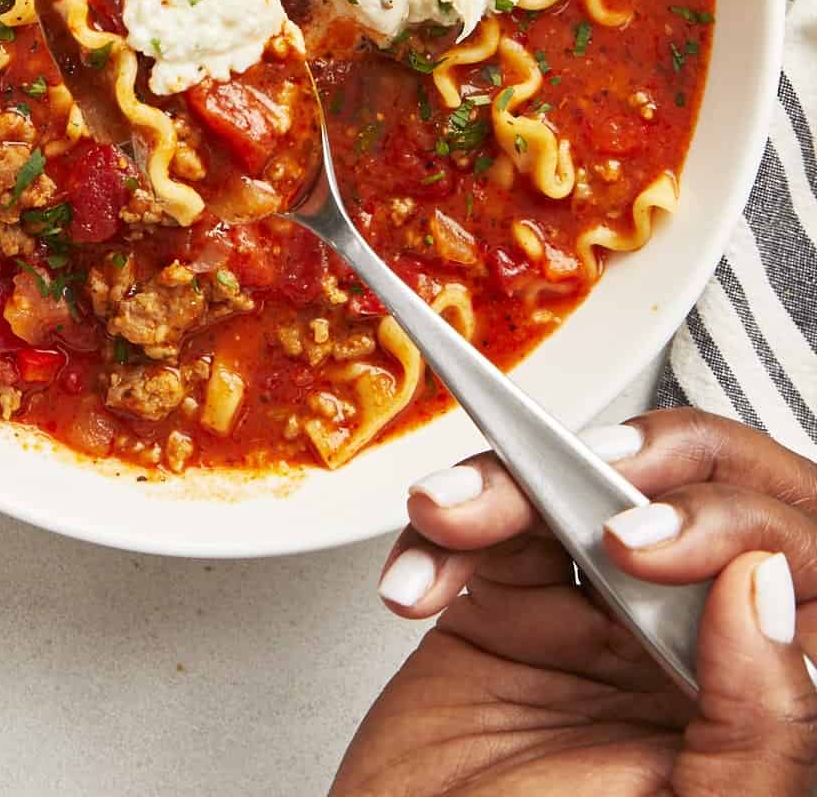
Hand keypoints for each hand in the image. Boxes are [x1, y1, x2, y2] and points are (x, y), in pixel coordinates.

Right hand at [332, 409, 816, 796]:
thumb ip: (760, 726)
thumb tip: (763, 587)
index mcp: (757, 701)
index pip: (791, 558)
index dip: (727, 519)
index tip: (644, 546)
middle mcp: (687, 653)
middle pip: (683, 496)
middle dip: (617, 470)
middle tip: (570, 489)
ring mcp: (595, 625)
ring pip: (572, 490)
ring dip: (499, 487)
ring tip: (447, 521)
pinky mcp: (508, 611)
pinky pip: (485, 527)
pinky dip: (439, 536)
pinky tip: (417, 584)